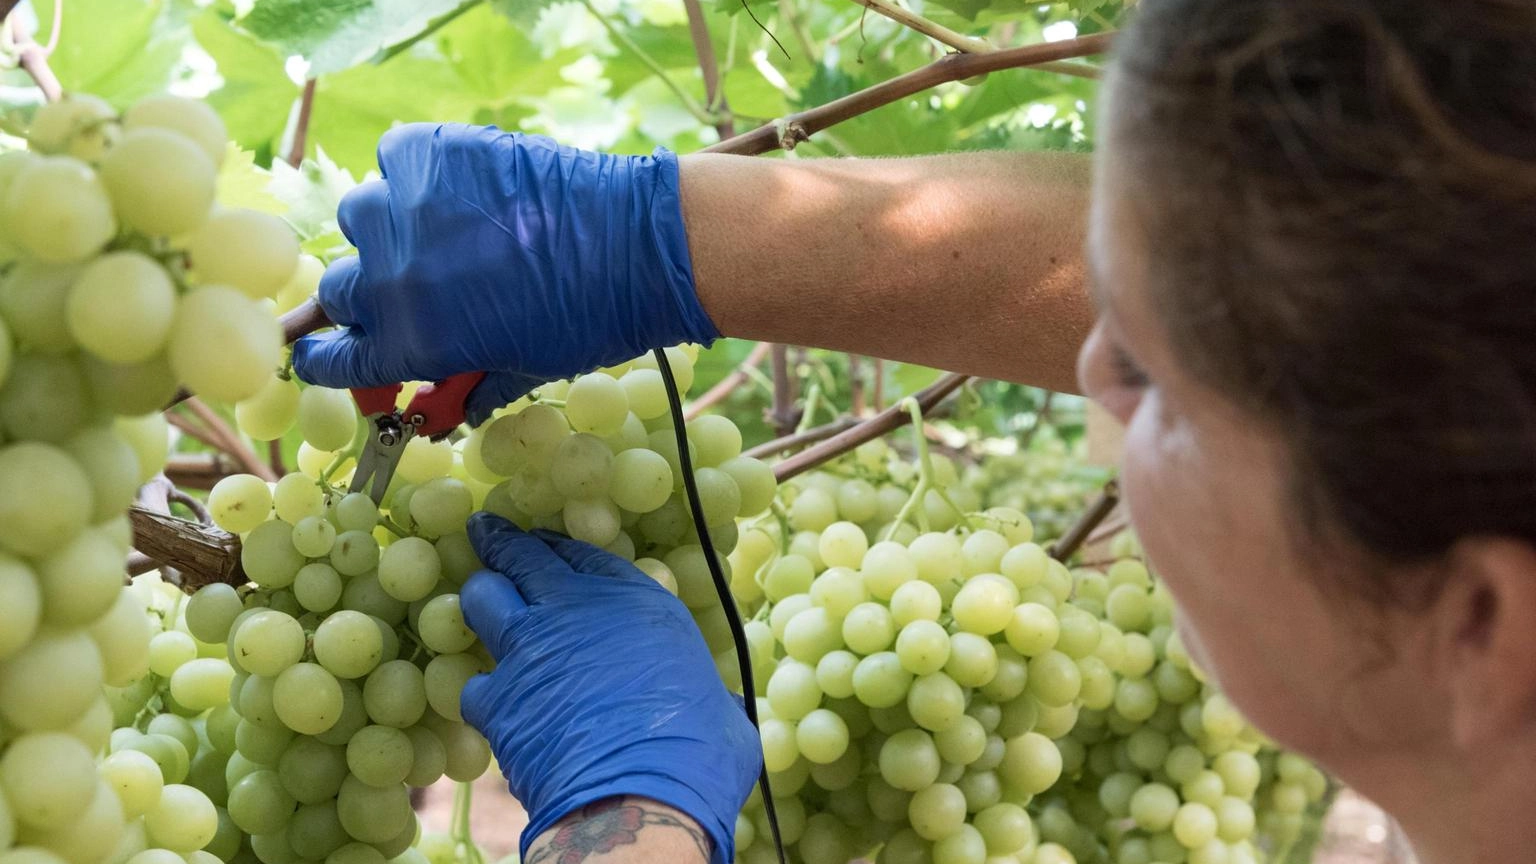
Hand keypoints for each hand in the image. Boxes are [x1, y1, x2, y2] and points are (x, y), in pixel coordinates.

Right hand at [290, 124, 718, 423]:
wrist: (639, 245)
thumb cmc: (591, 319)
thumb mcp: (523, 369)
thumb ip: (466, 388)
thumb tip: (439, 411)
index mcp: (412, 343)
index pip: (332, 360)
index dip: (327, 360)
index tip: (325, 354)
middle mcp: (392, 277)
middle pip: (341, 292)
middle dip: (369, 301)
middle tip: (411, 292)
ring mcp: (404, 208)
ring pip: (361, 219)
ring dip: (388, 231)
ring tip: (439, 231)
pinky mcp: (427, 151)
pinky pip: (393, 160)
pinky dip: (413, 172)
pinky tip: (453, 186)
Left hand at [459, 514, 759, 863]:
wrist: (641, 795)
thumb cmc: (699, 752)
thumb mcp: (720, 707)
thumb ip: (711, 694)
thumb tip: (727, 709)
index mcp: (637, 602)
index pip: (584, 554)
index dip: (559, 548)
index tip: (545, 545)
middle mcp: (574, 611)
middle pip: (522, 558)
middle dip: (502, 545)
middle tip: (486, 534)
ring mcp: (528, 649)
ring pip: (481, 599)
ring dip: (481, 600)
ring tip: (477, 601)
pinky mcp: (495, 697)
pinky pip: (472, 683)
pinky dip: (480, 692)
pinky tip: (489, 704)